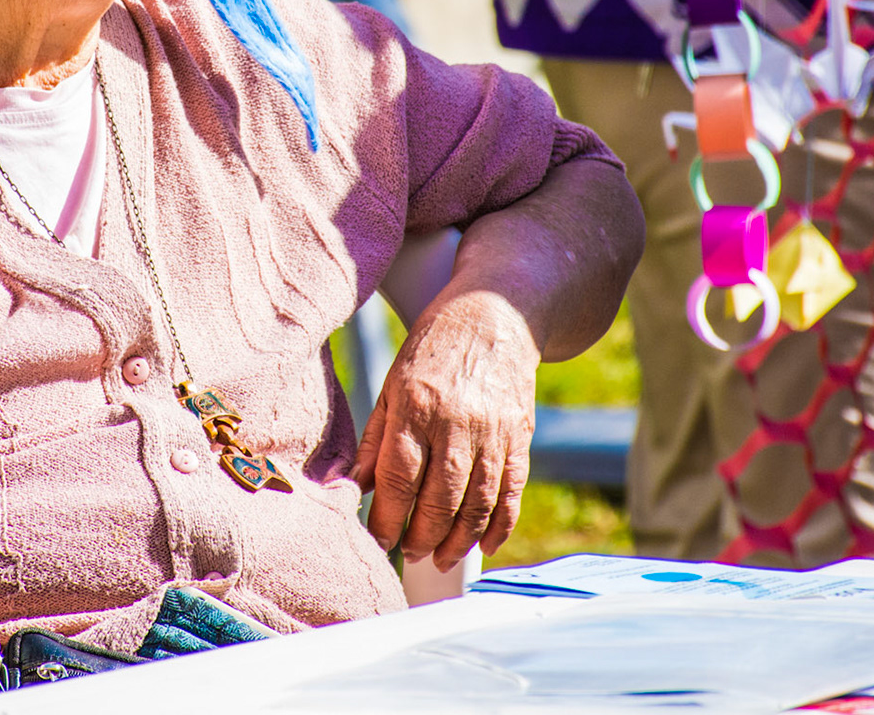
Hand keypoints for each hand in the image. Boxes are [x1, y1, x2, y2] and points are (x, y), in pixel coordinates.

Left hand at [351, 287, 539, 572]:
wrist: (495, 315)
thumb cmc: (432, 350)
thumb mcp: (393, 383)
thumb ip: (375, 439)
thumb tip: (352, 487)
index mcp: (416, 406)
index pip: (400, 477)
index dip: (388, 517)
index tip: (380, 539)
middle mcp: (457, 421)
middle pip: (440, 498)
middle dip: (422, 536)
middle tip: (410, 554)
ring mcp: (493, 431)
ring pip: (477, 503)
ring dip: (458, 540)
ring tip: (439, 559)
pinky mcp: (520, 437)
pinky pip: (511, 492)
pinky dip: (499, 525)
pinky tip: (484, 544)